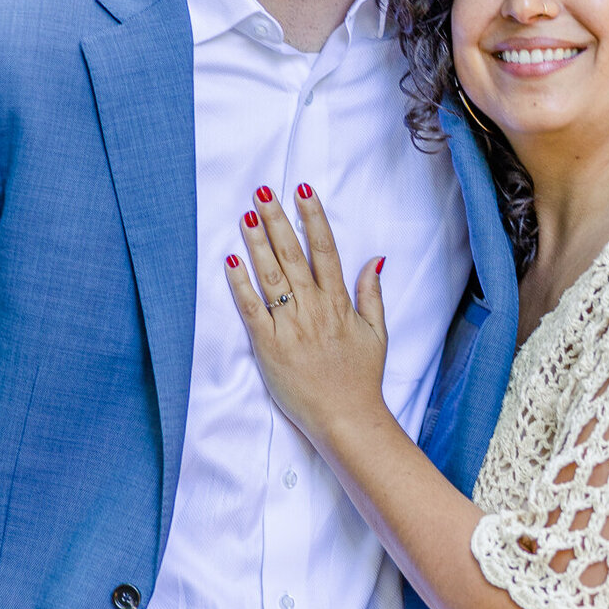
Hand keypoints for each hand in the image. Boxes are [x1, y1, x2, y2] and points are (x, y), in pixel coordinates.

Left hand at [226, 185, 388, 447]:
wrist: (347, 418)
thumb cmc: (360, 379)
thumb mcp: (377, 333)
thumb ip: (372, 295)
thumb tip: (376, 260)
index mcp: (339, 302)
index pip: (325, 249)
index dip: (313, 217)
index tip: (303, 190)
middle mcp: (314, 308)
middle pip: (293, 254)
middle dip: (277, 219)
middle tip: (262, 191)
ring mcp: (290, 326)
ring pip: (271, 275)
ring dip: (257, 243)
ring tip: (246, 215)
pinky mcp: (270, 346)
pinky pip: (252, 310)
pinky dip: (240, 285)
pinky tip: (231, 262)